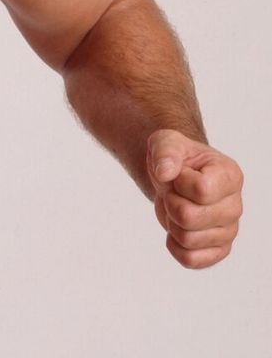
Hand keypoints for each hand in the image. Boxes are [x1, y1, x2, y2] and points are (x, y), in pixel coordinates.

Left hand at [147, 128, 242, 268]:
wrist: (175, 175)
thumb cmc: (176, 157)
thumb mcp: (166, 141)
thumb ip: (165, 150)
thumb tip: (165, 173)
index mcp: (230, 176)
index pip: (200, 190)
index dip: (179, 181)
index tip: (179, 173)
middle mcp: (235, 207)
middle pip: (188, 217)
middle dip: (170, 201)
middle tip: (174, 192)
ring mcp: (229, 232)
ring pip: (187, 239)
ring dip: (171, 221)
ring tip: (178, 206)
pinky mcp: (218, 251)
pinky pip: (190, 260)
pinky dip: (174, 245)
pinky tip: (177, 227)